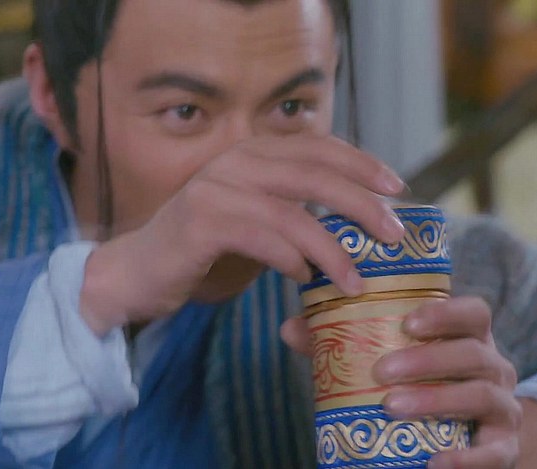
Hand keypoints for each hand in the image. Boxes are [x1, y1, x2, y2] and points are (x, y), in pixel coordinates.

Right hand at [79, 135, 405, 334]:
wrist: (137, 271)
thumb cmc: (206, 247)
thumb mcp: (257, 219)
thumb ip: (295, 208)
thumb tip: (358, 222)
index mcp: (252, 153)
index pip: (317, 145)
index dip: (362, 162)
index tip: (398, 188)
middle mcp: (234, 161)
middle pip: (314, 173)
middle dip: (360, 203)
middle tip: (392, 234)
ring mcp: (215, 189)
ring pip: (292, 213)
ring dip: (332, 250)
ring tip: (355, 281)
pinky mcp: (200, 223)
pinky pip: (261, 238)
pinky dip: (291, 260)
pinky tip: (305, 280)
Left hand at [282, 296, 520, 468]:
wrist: (460, 441)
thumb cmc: (419, 388)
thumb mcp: (389, 362)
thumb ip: (344, 343)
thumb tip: (291, 327)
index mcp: (468, 339)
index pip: (474, 312)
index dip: (446, 312)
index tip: (407, 322)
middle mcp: (493, 367)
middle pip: (473, 354)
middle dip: (428, 360)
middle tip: (381, 371)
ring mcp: (503, 408)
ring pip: (482, 395)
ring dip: (437, 399)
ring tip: (392, 407)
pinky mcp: (505, 448)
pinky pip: (495, 453)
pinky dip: (466, 458)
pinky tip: (433, 462)